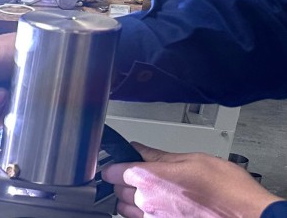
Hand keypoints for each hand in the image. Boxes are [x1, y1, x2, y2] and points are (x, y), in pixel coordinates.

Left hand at [103, 143, 281, 217]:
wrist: (248, 215)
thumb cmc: (228, 190)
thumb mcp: (194, 159)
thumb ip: (159, 155)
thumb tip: (139, 148)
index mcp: (150, 178)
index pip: (112, 171)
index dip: (114, 166)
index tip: (118, 165)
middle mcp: (147, 201)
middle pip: (117, 190)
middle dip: (126, 182)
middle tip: (145, 177)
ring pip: (125, 208)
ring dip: (132, 200)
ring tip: (154, 193)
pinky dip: (144, 214)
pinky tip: (160, 207)